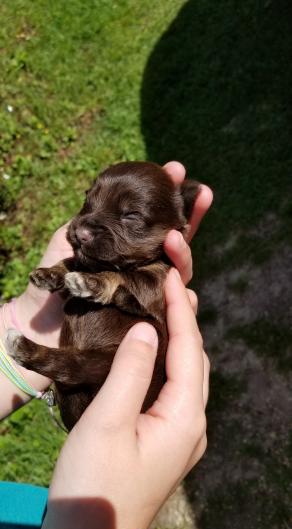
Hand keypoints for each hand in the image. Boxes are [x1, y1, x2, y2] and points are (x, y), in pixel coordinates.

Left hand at [13, 162, 211, 347]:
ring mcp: (147, 295)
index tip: (182, 174)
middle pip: (179, 245)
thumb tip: (121, 188)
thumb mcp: (75, 235)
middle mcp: (145, 270)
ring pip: (179, 276)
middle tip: (202, 193)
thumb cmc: (58, 275)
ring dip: (183, 255)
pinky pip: (169, 311)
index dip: (175, 199)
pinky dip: (182, 300)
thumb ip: (98, 216)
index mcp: (133, 249)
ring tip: (174, 238)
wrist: (41, 315)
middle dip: (193, 217)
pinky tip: (186, 293)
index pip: (161, 222)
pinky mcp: (144, 319)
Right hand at [27, 269, 208, 528]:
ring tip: (168, 310)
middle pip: (197, 362)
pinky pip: (176, 394)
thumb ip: (131, 371)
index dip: (181, 310)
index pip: (189, 350)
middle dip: (187, 322)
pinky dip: (169, 366)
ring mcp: (183, 440)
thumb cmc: (93, 484)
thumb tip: (147, 330)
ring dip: (180, 343)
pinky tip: (154, 356)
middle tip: (173, 285)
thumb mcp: (108, 421)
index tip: (174, 275)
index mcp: (185, 418)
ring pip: (189, 378)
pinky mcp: (168, 447)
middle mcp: (193, 427)